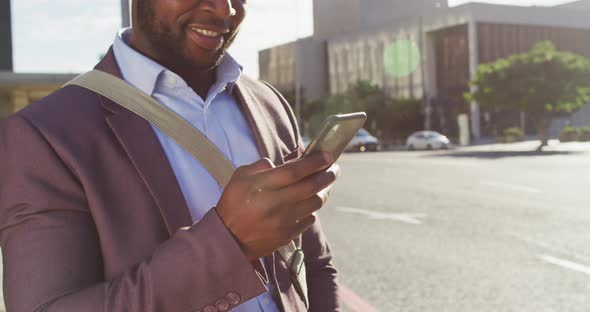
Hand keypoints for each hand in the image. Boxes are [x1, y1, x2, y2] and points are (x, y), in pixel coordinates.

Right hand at [216, 152, 339, 260]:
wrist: (228, 239)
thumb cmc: (233, 205)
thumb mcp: (239, 178)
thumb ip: (259, 166)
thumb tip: (278, 163)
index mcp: (263, 187)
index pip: (295, 171)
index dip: (315, 162)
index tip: (328, 156)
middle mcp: (275, 204)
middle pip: (311, 187)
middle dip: (327, 175)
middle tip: (334, 169)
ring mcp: (283, 222)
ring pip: (314, 203)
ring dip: (323, 192)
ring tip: (324, 186)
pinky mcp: (287, 235)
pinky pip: (309, 219)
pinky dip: (311, 210)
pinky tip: (308, 204)